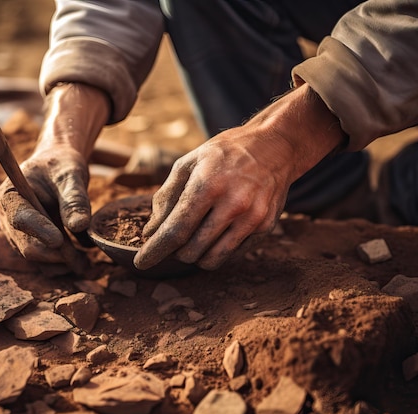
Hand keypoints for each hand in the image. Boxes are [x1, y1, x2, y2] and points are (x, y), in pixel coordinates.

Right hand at [0, 82, 109, 275]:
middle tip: (85, 260)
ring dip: (62, 264)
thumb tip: (79, 225)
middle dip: (56, 254)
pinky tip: (83, 263)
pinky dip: (63, 266)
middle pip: (27, 246)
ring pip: (37, 259)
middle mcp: (7, 218)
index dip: (39, 230)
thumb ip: (74, 199)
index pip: (19, 218)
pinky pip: (44, 262)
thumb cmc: (61, 166)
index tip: (59, 240)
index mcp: (9, 195)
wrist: (58, 169)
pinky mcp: (30, 245)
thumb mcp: (71, 175)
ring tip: (87, 264)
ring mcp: (17, 235)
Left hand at [133, 84, 345, 269]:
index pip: (175, 230)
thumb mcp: (188, 163)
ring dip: (195, 255)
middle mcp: (233, 204)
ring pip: (212, 259)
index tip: (142, 262)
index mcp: (208, 185)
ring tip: (194, 237)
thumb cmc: (224, 154)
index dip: (155, 250)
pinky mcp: (265, 227)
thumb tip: (150, 232)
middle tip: (174, 237)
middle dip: (175, 250)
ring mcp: (252, 218)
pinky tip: (216, 232)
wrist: (275, 147)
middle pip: (191, 250)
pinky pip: (232, 254)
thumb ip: (166, 197)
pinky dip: (217, 250)